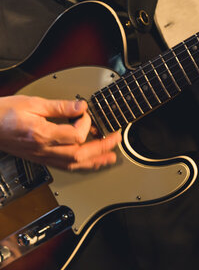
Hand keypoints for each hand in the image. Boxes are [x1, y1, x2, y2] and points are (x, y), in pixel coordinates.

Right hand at [0, 95, 120, 169]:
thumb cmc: (3, 113)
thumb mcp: (32, 102)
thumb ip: (60, 106)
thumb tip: (80, 106)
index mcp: (41, 134)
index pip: (75, 135)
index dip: (86, 123)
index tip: (84, 113)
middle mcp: (42, 149)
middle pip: (79, 154)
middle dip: (102, 147)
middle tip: (116, 139)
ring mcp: (41, 156)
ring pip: (73, 164)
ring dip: (95, 161)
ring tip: (110, 157)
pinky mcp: (40, 158)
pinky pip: (64, 166)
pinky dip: (81, 165)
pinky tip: (90, 163)